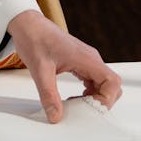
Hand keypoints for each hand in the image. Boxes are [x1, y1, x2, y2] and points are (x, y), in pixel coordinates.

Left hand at [6, 10, 121, 123]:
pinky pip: (93, 81)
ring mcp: (86, 60)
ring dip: (94, 98)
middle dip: (101, 101)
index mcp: (86, 59)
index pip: (112, 82)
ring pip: (103, 84)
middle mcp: (90, 59)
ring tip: (75, 107)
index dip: (106, 99)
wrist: (28, 24)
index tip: (90, 109)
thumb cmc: (34, 39)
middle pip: (112, 85)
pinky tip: (73, 99)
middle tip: (83, 110)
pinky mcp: (80, 62)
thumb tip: (55, 116)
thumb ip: (48, 95)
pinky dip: (88, 93)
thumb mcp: (39, 70)